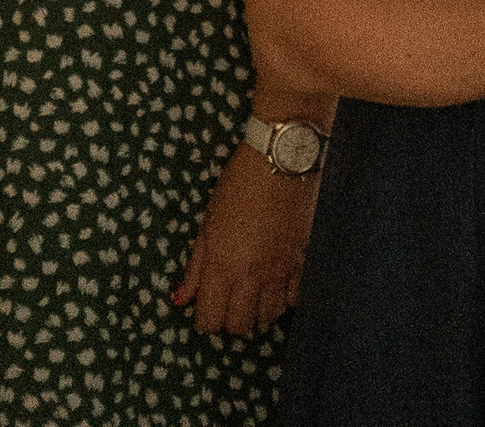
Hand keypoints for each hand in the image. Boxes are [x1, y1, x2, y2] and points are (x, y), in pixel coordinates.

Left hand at [173, 139, 317, 337]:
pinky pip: (295, 299)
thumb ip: (196, 266)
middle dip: (230, 321)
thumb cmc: (239, 183)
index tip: (207, 306)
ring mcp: (280, 272)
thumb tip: (182, 299)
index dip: (205, 320)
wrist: (282, 158)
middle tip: (229, 302)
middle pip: (239, 326)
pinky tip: (278, 287)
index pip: (210, 321)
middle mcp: (251, 277)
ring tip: (253, 296)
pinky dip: (285, 300)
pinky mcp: (303, 261)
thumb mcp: (208, 221)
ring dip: (258, 313)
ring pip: (268, 318)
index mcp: (222, 266)